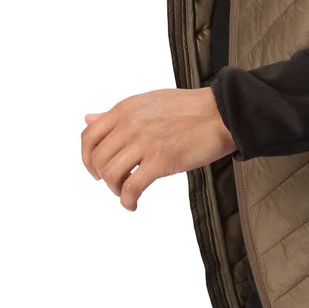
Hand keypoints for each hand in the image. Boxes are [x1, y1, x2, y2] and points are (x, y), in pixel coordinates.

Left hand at [81, 87, 235, 210]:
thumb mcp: (146, 102)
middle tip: (116, 185)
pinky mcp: (161, 160)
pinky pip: (131, 187)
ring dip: (115, 190)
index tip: (96, 170)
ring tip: (127, 193)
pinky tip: (133, 205)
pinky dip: (127, 201)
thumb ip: (117, 114)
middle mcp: (130, 124)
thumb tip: (87, 118)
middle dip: (103, 178)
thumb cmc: (189, 108)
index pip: (88, 136)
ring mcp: (145, 142)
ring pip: (111, 174)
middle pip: (98, 159)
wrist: (221, 113)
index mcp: (125, 109)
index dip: (87, 158)